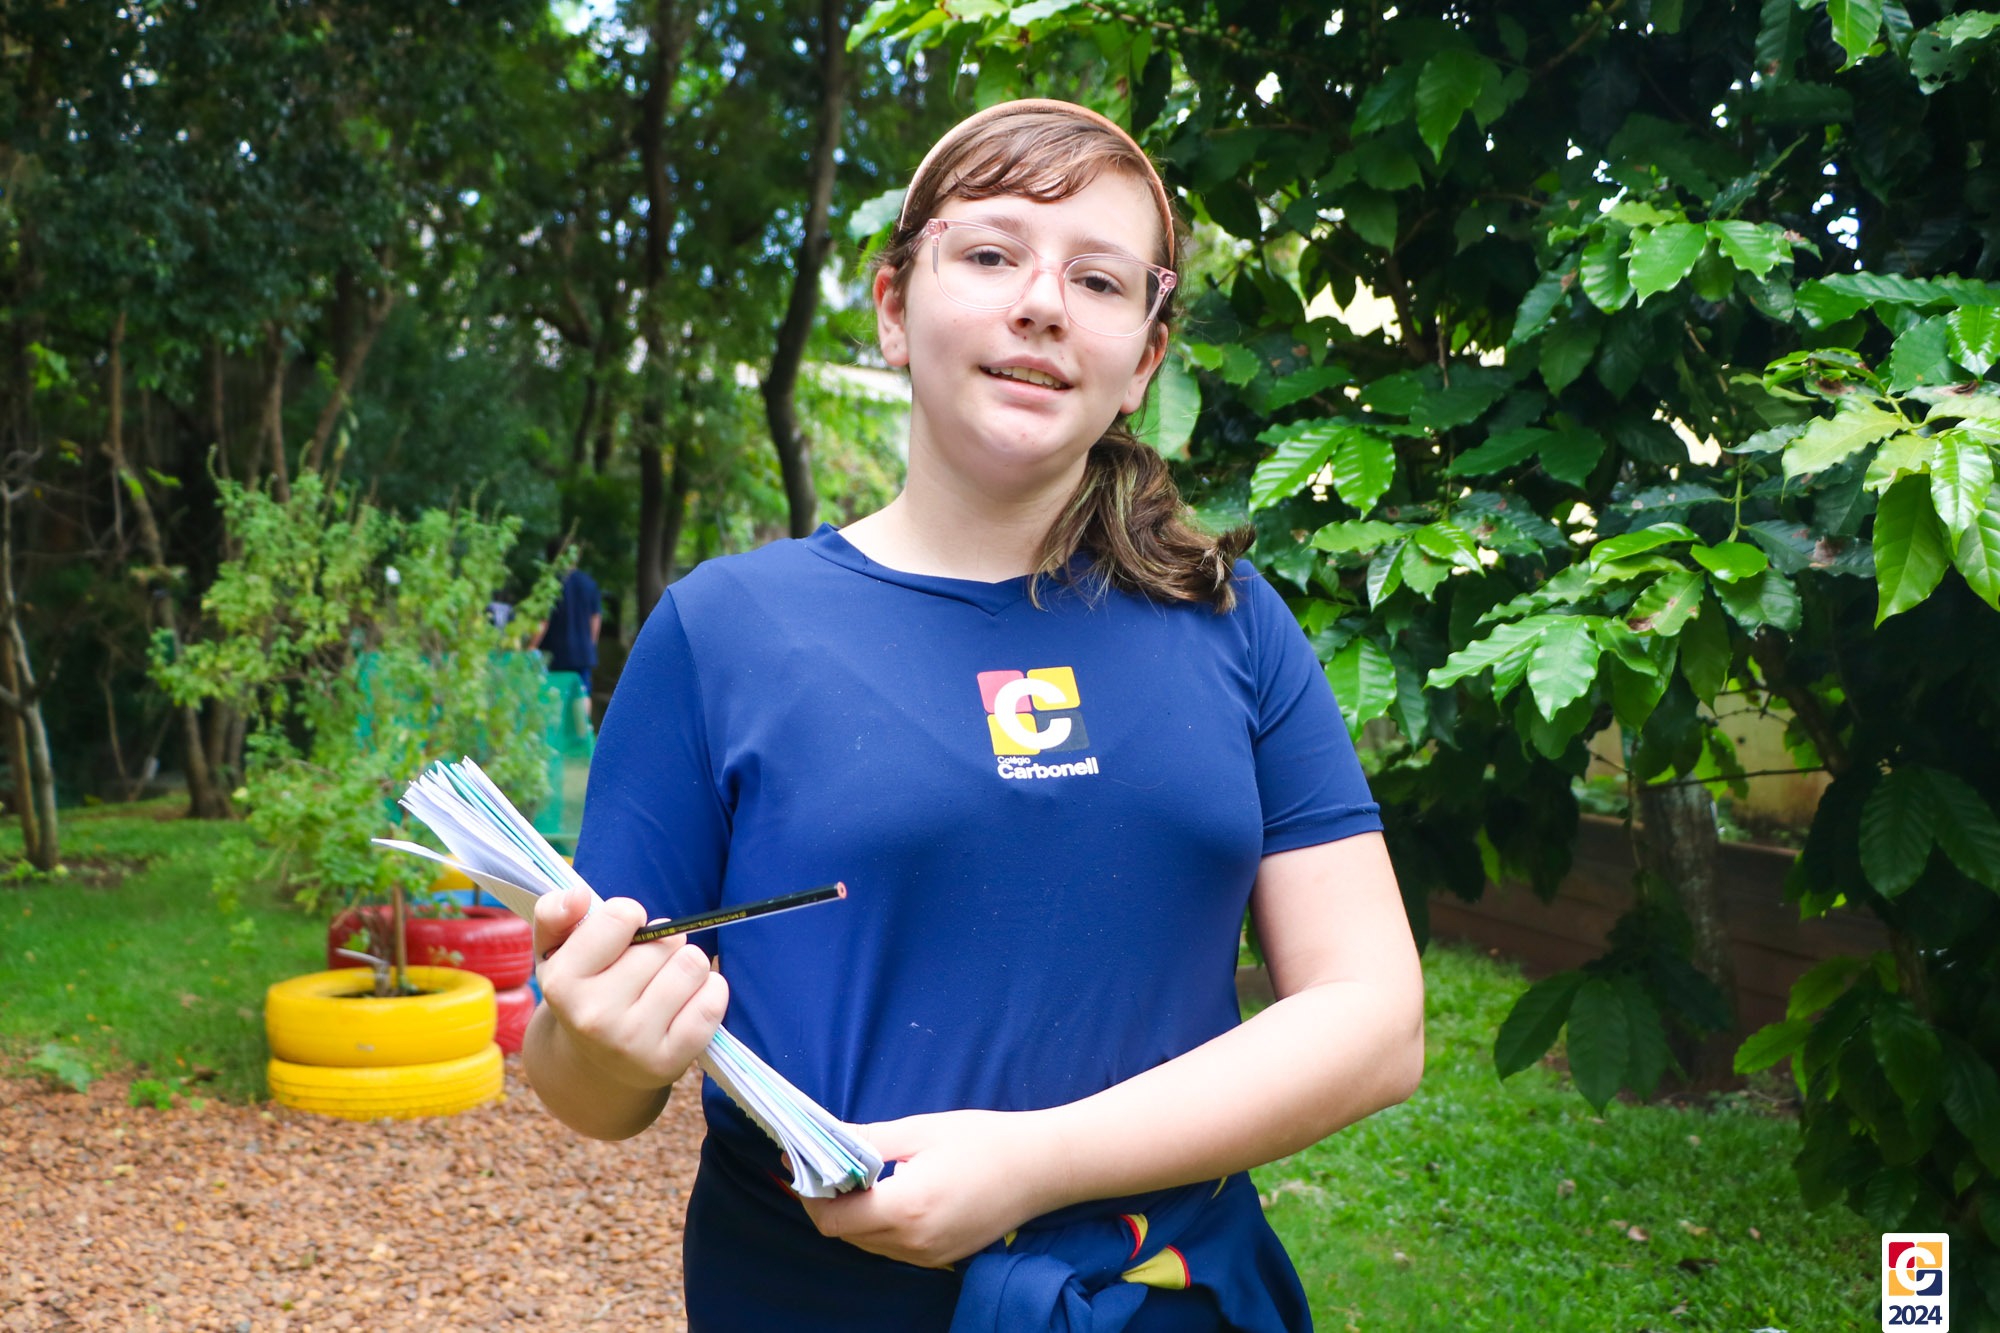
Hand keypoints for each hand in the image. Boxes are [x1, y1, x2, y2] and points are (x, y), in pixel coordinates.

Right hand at [532, 888, 727, 1091]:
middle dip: (662, 944)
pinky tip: (689, 1000)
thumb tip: (579, 894)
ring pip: (693, 965)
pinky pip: (712, 1001)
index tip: (625, 934)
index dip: (630, 917)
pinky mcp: (669, 1062)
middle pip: (665, 940)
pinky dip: (711, 990)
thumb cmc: (582, 993)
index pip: (622, 916)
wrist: (593, 1068)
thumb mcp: (556, 952)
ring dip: (688, 965)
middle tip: (645, 967)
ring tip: (666, 981)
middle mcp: (595, 1017)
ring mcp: (633, 1042)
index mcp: (562, 983)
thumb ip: (556, 913)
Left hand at [799, 1109, 1067, 1268]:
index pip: (833, 1218)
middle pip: (845, 1234)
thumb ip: (868, 1141)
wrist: (1043, 1168)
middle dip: (827, 1202)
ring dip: (852, 1215)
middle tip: (822, 1164)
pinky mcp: (940, 1259)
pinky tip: (886, 1194)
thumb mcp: (921, 1130)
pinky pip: (891, 1248)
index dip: (811, 1194)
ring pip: (866, 1244)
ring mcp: (928, 1257)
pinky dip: (877, 1225)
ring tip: (854, 1176)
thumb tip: (823, 1140)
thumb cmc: (985, 1140)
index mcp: (907, 1207)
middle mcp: (914, 1242)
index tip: (802, 1164)